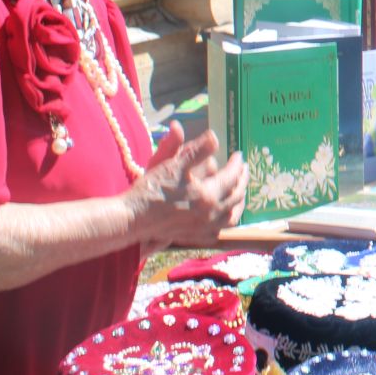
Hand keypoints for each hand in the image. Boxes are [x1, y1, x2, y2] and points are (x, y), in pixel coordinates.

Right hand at [127, 123, 245, 248]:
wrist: (131, 219)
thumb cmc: (151, 190)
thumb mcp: (173, 165)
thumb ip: (196, 150)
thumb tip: (215, 137)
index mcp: (209, 195)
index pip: (231, 177)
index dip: (236, 164)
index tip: (238, 155)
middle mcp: (210, 215)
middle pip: (235, 197)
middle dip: (242, 181)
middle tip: (243, 170)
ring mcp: (203, 229)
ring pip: (231, 217)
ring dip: (238, 202)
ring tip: (239, 191)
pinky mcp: (194, 237)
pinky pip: (218, 230)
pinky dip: (225, 220)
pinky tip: (223, 214)